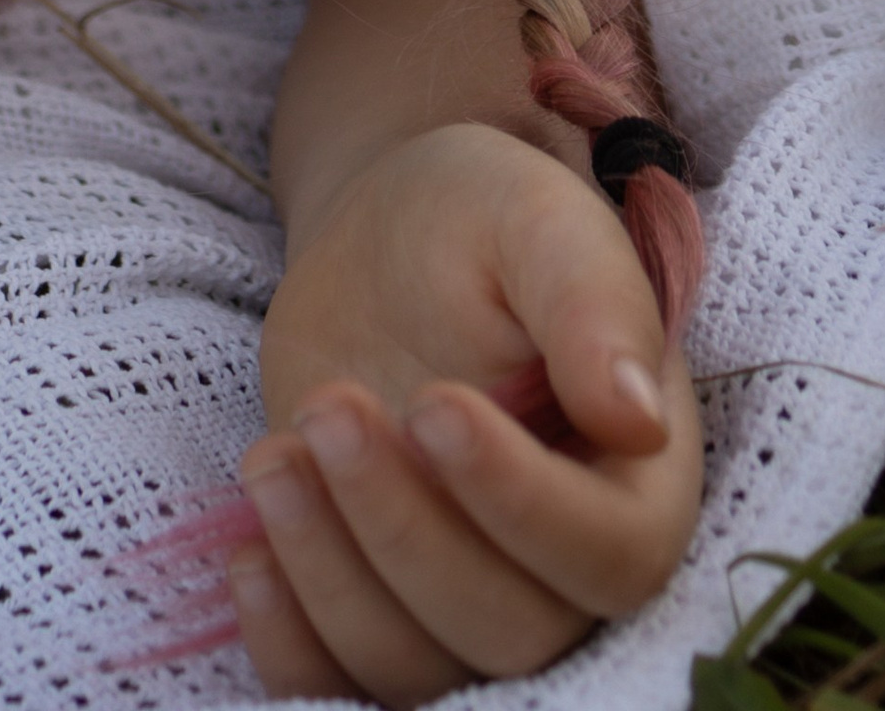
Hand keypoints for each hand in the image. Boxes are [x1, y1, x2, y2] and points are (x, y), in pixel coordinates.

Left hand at [234, 123, 701, 701]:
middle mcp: (565, 568)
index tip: (436, 405)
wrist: (392, 234)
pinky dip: (289, 646)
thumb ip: (595, 301)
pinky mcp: (377, 600)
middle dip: (403, 529)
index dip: (522, 504)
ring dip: (331, 575)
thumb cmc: (482, 221)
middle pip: (508, 629)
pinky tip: (247, 556)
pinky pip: (340, 680)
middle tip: (332, 408)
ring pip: (419, 664)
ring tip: (274, 457)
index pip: (610, 557)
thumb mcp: (537, 222)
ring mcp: (466, 595)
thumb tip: (637, 418)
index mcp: (637, 480)